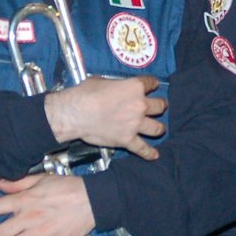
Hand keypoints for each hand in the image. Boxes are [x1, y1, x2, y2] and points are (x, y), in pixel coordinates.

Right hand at [43, 75, 166, 160]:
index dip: (152, 84)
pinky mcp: (127, 140)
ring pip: (157, 128)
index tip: (152, 86)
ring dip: (159, 128)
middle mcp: (140, 105)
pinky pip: (142, 149)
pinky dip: (149, 153)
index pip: (151, 83)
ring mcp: (135, 124)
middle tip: (158, 107)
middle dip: (160, 106)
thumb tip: (114, 87)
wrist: (75, 113)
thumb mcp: (102, 80)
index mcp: (135, 87)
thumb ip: (115, 85)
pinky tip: (154, 155)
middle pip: (159, 106)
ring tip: (159, 129)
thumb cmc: (85, 93)